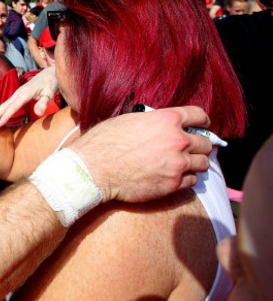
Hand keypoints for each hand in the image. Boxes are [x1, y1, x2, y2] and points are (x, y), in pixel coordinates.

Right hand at [0, 67, 57, 127]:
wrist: (49, 73)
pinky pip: (7, 104)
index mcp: (25, 93)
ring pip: (4, 105)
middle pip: (4, 105)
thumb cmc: (51, 83)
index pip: (13, 106)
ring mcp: (17, 93)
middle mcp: (19, 93)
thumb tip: (38, 113)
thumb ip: (43, 103)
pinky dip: (0, 111)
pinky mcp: (18, 95)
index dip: (6, 116)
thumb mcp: (50, 93)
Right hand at [68, 106, 211, 202]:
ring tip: (183, 165)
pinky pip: (193, 181)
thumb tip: (161, 125)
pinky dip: (186, 179)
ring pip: (203, 163)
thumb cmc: (105, 142)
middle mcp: (177, 140)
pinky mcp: (173, 184)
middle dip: (199, 145)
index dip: (202, 121)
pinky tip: (173, 176)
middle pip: (205, 142)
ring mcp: (177, 163)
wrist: (94, 169)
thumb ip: (153, 122)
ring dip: (195, 163)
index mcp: (167, 119)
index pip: (199, 115)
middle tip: (191, 150)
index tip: (202, 126)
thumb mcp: (129, 120)